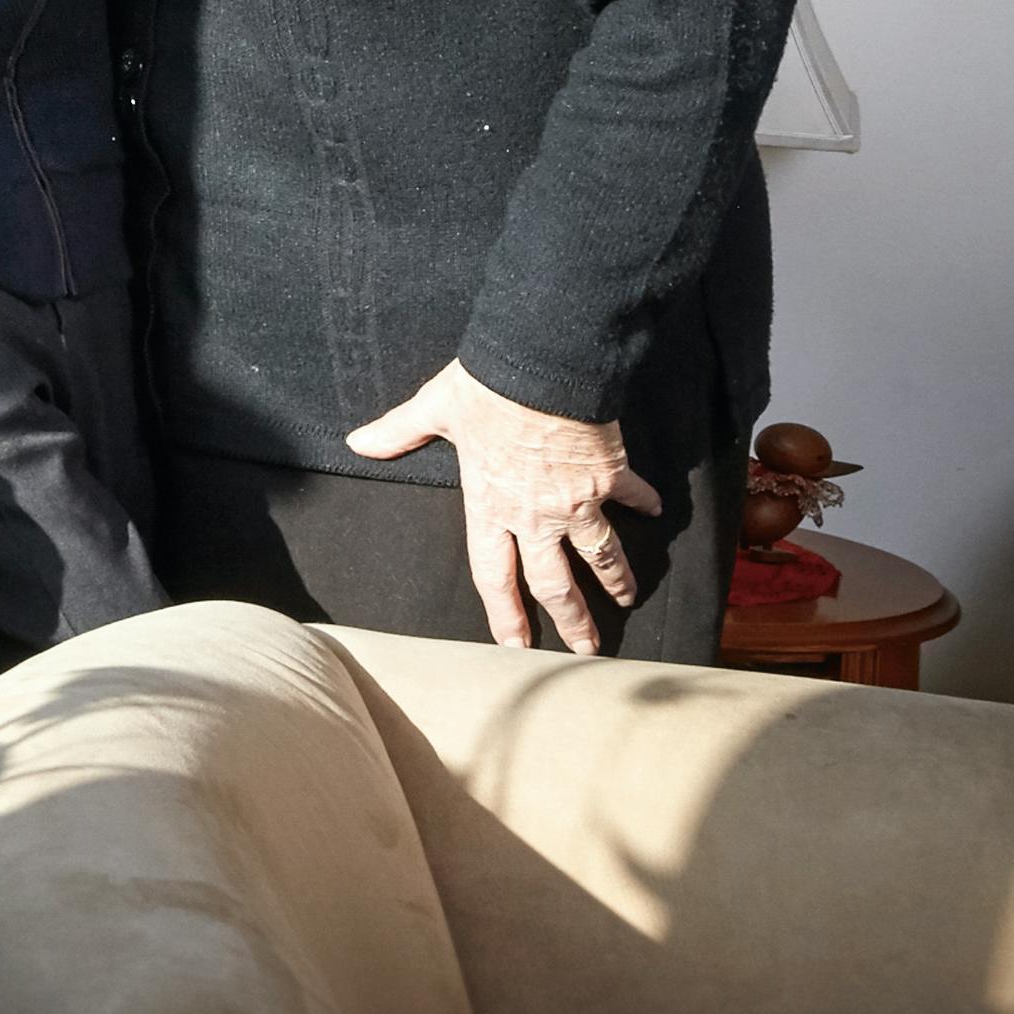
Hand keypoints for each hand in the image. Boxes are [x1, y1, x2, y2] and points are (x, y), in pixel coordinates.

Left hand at [345, 358, 663, 654]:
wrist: (544, 364)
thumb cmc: (486, 389)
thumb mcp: (435, 408)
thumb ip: (398, 432)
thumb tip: (356, 442)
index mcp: (490, 504)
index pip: (493, 574)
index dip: (504, 613)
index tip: (516, 645)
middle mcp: (536, 514)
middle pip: (555, 582)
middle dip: (572, 619)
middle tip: (586, 648)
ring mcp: (577, 500)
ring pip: (601, 554)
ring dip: (616, 579)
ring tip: (627, 600)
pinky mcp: (610, 476)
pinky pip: (631, 495)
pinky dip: (644, 502)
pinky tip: (656, 511)